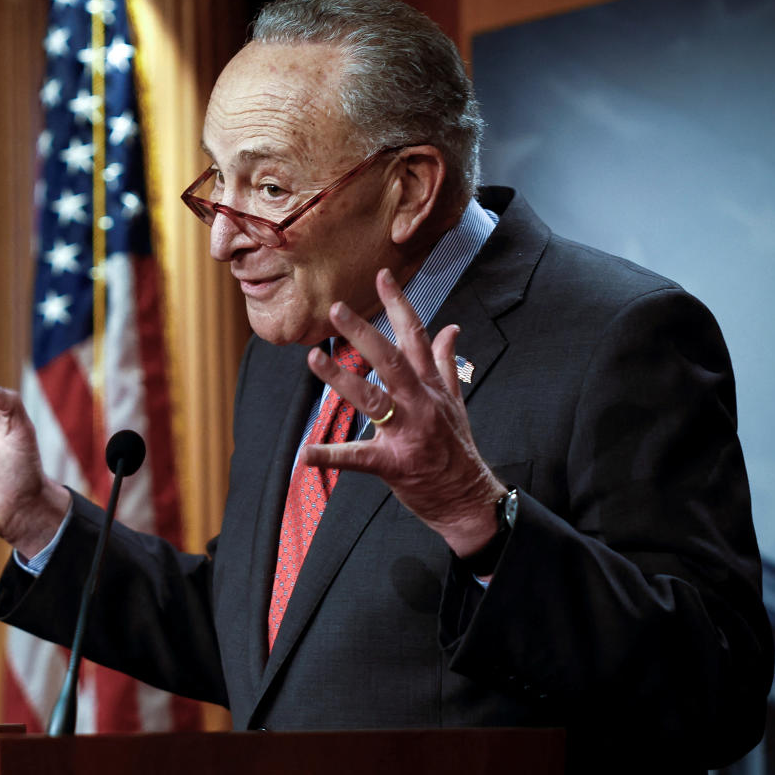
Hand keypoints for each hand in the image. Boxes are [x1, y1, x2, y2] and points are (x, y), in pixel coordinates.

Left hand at [300, 269, 505, 556]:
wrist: (468, 498)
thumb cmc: (456, 448)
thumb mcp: (455, 401)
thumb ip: (444, 363)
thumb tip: (451, 327)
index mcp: (431, 386)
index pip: (415, 336)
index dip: (399, 304)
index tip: (382, 276)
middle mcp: (420, 403)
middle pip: (391, 360)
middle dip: (364, 333)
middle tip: (337, 308)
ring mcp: (407, 432)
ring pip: (372, 398)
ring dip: (341, 378)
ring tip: (313, 359)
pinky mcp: (394, 463)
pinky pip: (358, 458)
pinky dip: (331, 456)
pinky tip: (306, 453)